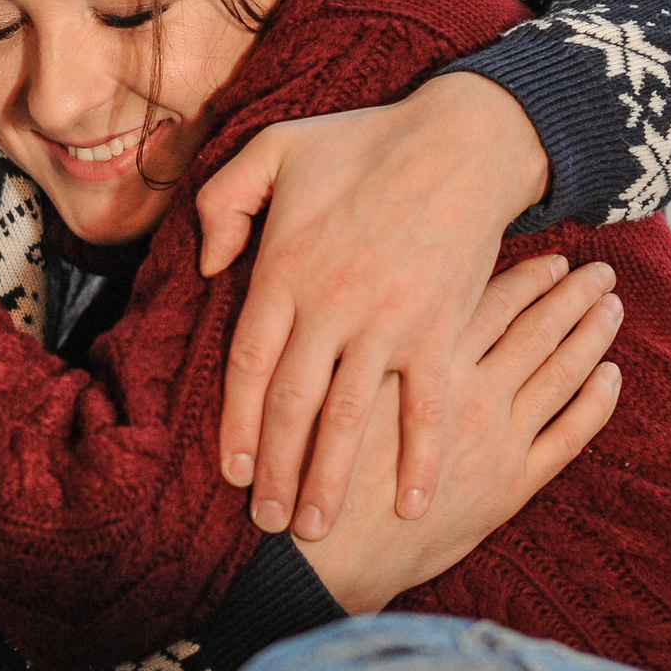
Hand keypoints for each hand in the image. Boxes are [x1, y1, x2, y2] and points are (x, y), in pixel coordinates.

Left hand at [196, 70, 549, 537]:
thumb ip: (223, 201)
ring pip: (347, 418)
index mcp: (283, 269)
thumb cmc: (362, 144)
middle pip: (290, 405)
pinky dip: (420, 458)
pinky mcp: (437, 329)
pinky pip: (426, 406)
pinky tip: (414, 504)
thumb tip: (212, 265)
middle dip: (273, 470)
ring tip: (313, 528)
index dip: (235, 423)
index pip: (247, 363)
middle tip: (265, 524)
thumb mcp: (272, 148)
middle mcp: (328, 306)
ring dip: (329, 479)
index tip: (231, 471)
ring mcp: (385, 323)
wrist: (458, 142)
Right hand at [292, 255, 622, 613]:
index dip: (528, 278)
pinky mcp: (511, 485)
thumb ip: (373, 346)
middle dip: (573, 296)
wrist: (329, 552)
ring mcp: (497, 439)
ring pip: (561, 373)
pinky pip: (569, 435)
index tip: (553, 259)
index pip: (493, 304)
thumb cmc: (320, 467)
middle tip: (602, 271)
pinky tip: (611, 375)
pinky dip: (595, 403)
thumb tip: (397, 305)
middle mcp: (471, 393)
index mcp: (428, 363)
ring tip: (612, 306)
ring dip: (592, 335)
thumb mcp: (335, 387)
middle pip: (537, 330)